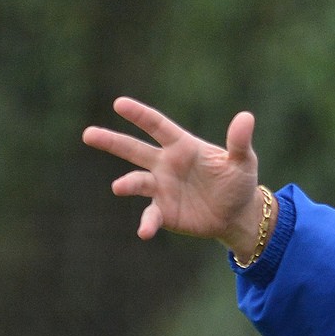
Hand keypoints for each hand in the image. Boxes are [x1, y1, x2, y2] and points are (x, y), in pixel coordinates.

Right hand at [82, 97, 263, 256]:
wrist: (237, 214)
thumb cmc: (238, 182)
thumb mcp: (244, 162)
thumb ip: (239, 142)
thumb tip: (246, 118)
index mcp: (182, 146)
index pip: (157, 126)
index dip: (139, 115)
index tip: (119, 104)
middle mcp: (165, 164)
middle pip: (134, 150)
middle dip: (111, 141)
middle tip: (88, 134)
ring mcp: (162, 188)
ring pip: (137, 182)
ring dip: (128, 184)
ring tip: (118, 187)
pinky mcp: (164, 212)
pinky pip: (151, 216)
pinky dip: (147, 223)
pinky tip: (145, 231)